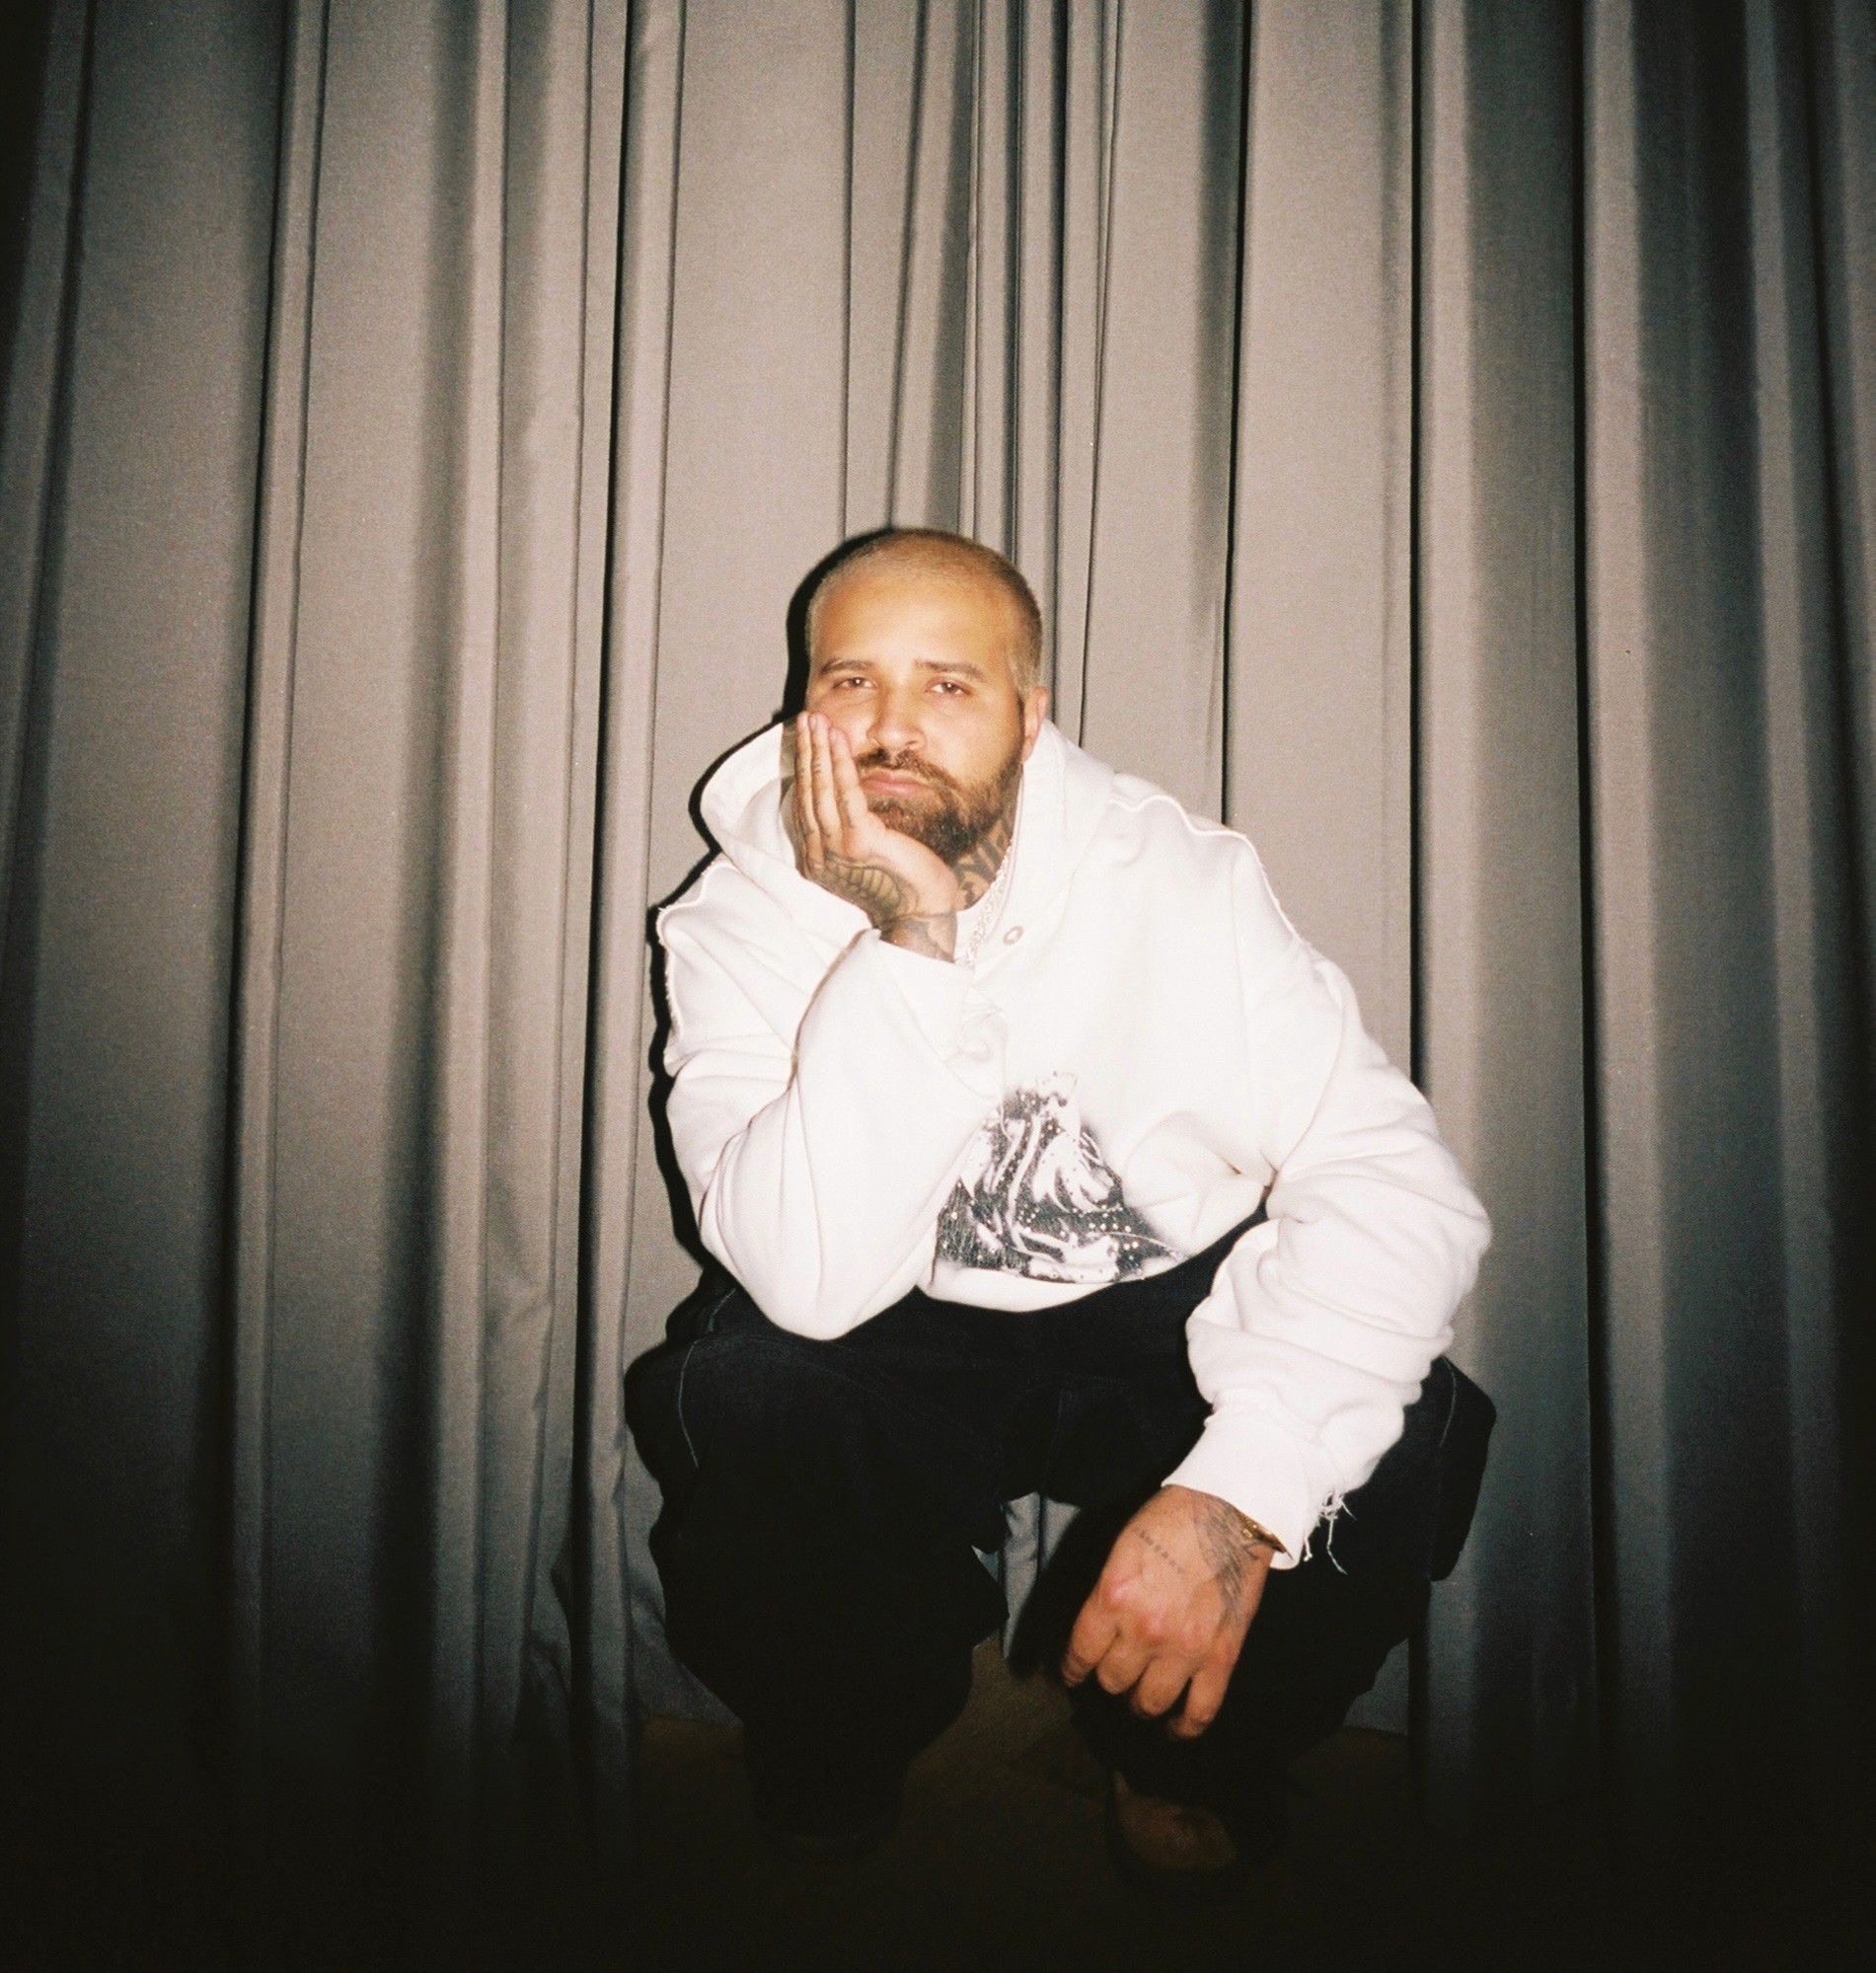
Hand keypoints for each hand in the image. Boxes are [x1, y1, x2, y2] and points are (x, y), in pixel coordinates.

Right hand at [790, 712, 962, 955]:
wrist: (921, 912)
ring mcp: (836, 849)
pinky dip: (839, 763)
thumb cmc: (902, 883)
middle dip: (806, 751)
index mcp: (817, 860)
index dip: (803, 769)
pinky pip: (845, 794)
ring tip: (817, 720)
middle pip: (807, 792)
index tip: (805, 739)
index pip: (804, 805)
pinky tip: (838, 739)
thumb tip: (846, 794)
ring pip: (821, 789)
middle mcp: (818, 856)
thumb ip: (849, 830)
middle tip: (805, 719)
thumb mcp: (866, 854)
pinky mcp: (859, 842)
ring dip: (818, 750)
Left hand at [1060, 1486, 1275, 1738]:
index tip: (1072, 1674)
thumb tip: (1095, 1629)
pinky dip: (1184, 1727)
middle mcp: (1144, 1629)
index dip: (1073, 1669)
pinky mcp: (1221, 1657)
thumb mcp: (1121, 1548)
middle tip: (1116, 1669)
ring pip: (1148, 1702)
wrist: (1230, 1509)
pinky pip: (1200, 1710)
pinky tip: (1174, 1728)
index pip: (1080, 1653)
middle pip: (1112, 1680)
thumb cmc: (1171, 1519)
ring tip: (1142, 1695)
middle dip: (1110, 1676)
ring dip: (1141, 1701)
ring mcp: (1185, 1648)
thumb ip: (1106, 1593)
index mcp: (1113, 1596)